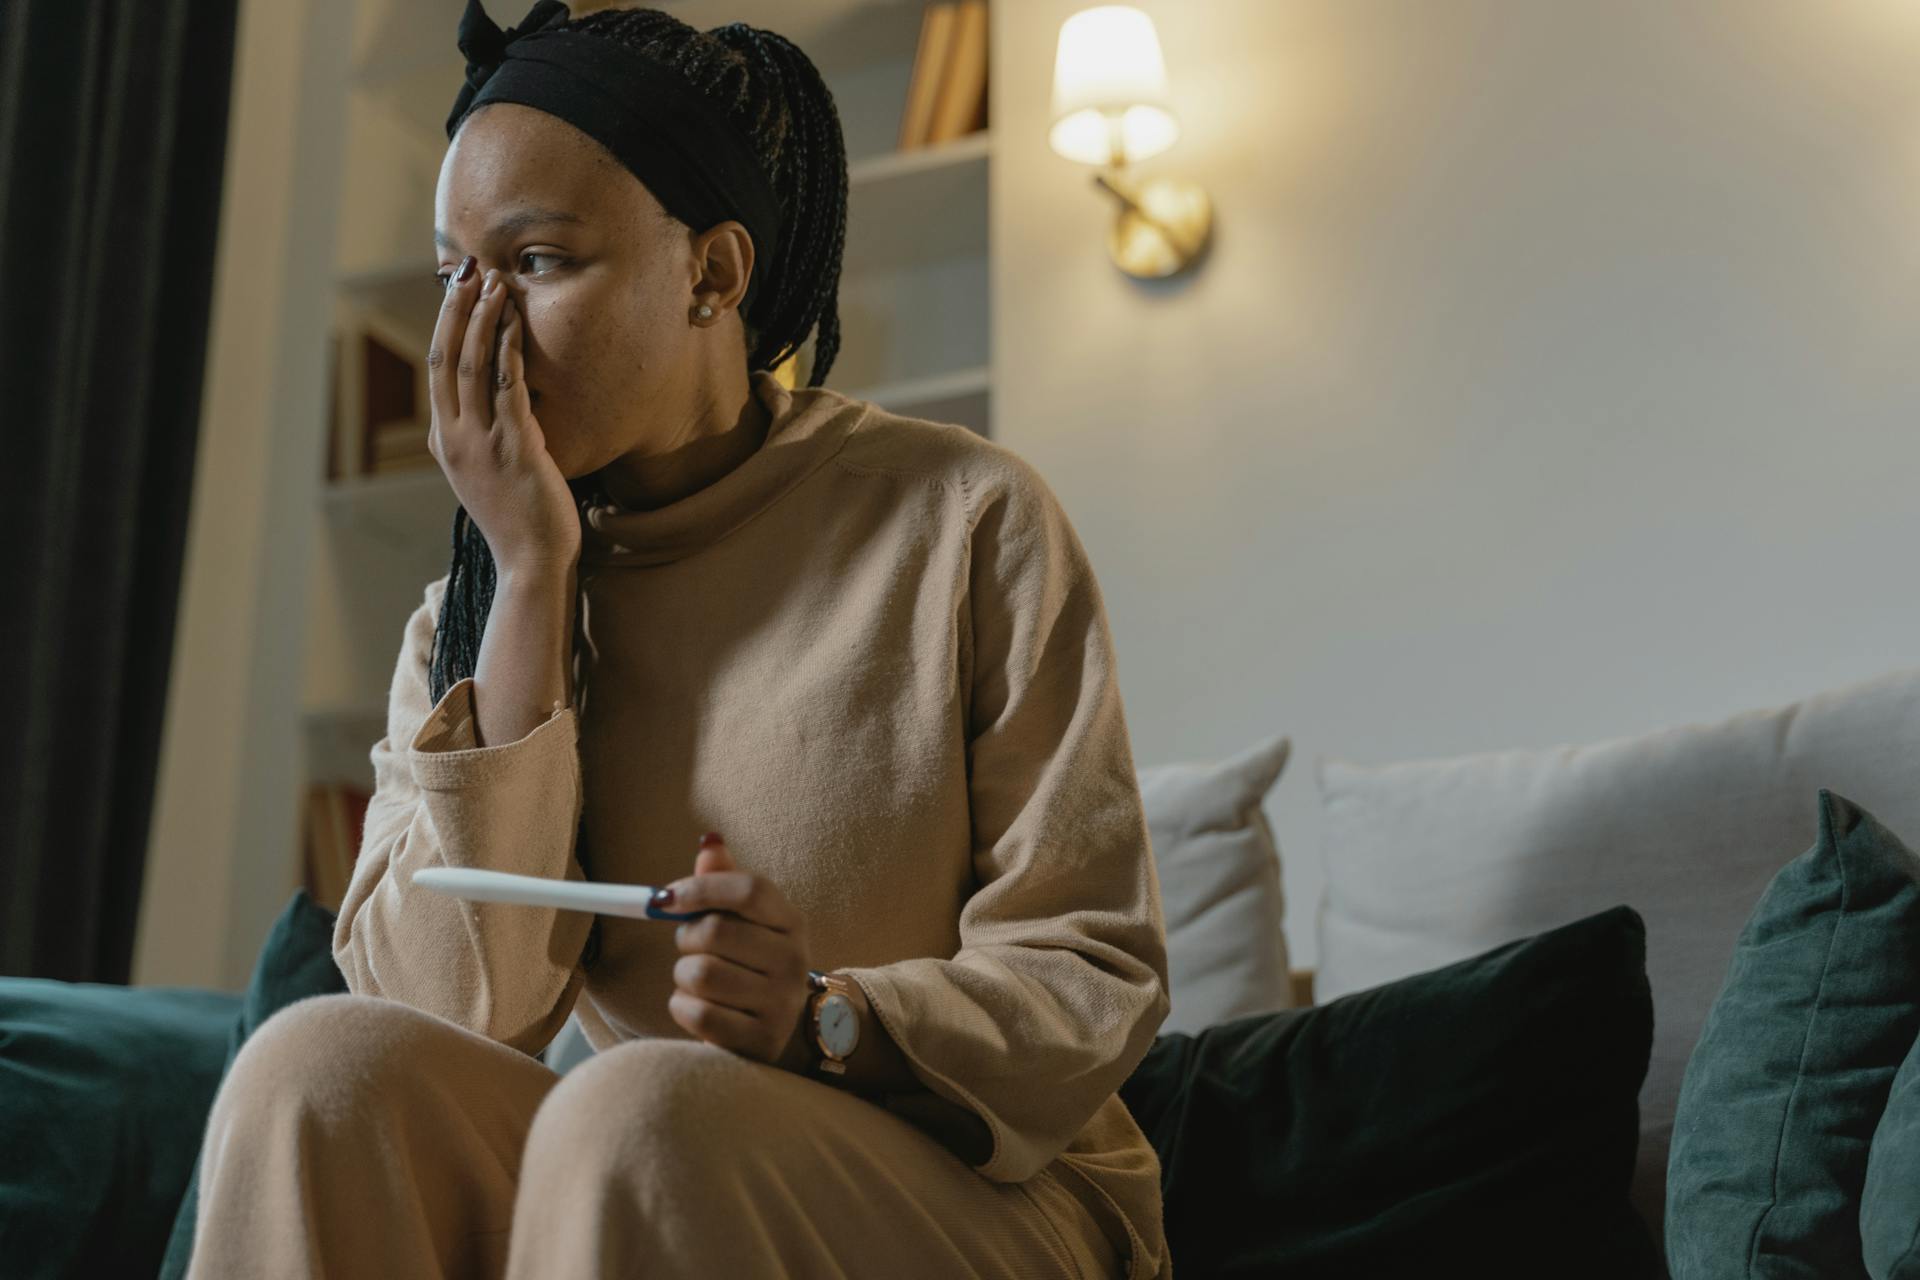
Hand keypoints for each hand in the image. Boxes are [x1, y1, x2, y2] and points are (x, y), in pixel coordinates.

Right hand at [427, 257, 580, 573]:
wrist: (531, 561)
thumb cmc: (519, 518)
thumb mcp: (486, 473)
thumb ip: (481, 438)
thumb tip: (489, 407)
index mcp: (446, 441)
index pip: (438, 369)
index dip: (445, 325)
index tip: (456, 290)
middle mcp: (455, 437)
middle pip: (447, 358)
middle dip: (456, 309)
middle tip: (469, 270)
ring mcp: (481, 442)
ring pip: (472, 365)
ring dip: (482, 319)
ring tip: (494, 284)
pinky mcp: (514, 448)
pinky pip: (507, 387)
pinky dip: (509, 350)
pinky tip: (516, 324)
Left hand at [663, 834, 815, 1071]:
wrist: (774, 1029)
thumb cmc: (749, 964)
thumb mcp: (745, 922)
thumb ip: (724, 880)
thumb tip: (710, 840)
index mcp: (791, 922)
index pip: (749, 889)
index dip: (702, 888)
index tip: (666, 897)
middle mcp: (794, 961)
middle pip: (716, 932)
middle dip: (686, 938)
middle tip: (689, 946)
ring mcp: (782, 1004)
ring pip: (700, 974)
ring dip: (682, 977)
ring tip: (696, 980)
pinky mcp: (762, 1043)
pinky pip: (698, 1015)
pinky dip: (683, 1009)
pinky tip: (697, 1007)